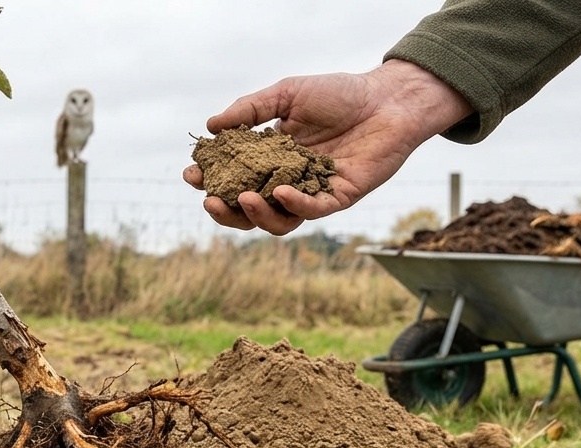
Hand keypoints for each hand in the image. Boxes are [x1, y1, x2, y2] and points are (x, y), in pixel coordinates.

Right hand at [183, 59, 472, 234]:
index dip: (211, 181)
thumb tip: (211, 125)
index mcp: (270, 159)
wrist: (388, 99)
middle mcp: (287, 181)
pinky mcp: (338, 198)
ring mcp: (311, 192)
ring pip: (276, 221)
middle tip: (210, 200)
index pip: (233, 178)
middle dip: (225, 210)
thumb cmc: (340, 94)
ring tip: (244, 198)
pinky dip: (294, 204)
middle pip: (248, 210)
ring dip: (255, 215)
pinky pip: (312, 210)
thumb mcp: (287, 94)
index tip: (193, 174)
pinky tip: (281, 191)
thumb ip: (250, 110)